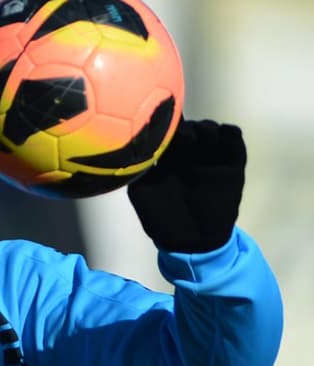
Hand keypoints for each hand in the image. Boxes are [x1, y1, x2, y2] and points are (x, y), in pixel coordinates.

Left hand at [127, 119, 246, 252]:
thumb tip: (131, 147)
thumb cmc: (161, 218)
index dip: (164, 123)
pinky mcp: (232, 165)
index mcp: (166, 158)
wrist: (191, 241)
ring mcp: (210, 157)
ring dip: (206, 128)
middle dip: (187, 126)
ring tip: (200, 140)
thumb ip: (139, 170)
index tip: (160, 123)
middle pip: (189, 126)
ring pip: (211, 129)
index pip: (166, 132)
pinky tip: (223, 136)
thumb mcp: (142, 193)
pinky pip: (233, 141)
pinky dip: (230, 133)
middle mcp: (188, 154)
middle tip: (183, 136)